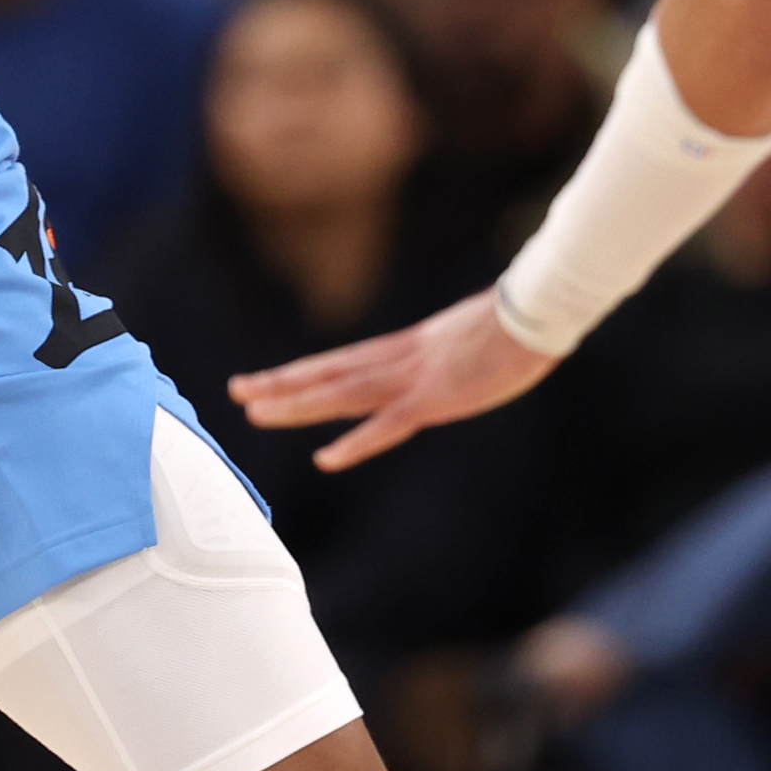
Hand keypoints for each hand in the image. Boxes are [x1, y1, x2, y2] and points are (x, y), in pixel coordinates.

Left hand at [228, 291, 556, 470]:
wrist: (533, 311)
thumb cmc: (512, 323)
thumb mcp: (464, 340)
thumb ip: (442, 354)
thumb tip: (441, 359)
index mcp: (402, 349)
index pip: (338, 362)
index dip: (300, 373)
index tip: (265, 379)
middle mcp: (395, 361)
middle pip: (326, 375)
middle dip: (280, 385)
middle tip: (236, 391)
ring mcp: (411, 380)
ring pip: (339, 396)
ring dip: (296, 406)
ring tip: (255, 412)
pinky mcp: (434, 400)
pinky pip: (386, 426)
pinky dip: (355, 443)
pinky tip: (325, 459)